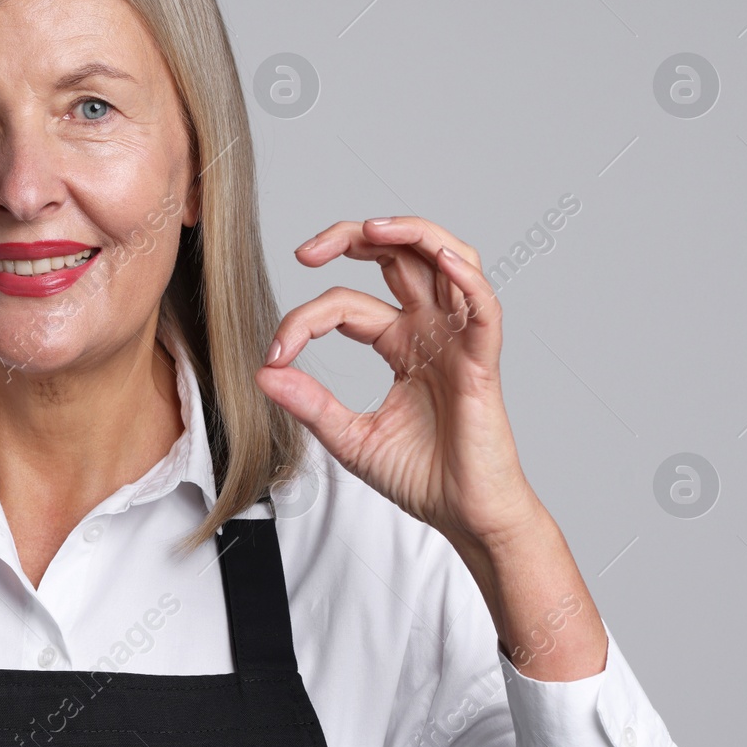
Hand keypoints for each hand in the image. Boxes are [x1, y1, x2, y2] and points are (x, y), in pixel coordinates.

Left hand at [254, 216, 540, 553]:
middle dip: (353, 238)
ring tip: (372, 229)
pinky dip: (466, 276)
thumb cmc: (420, 477)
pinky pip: (483, 307)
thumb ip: (310, 403)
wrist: (465, 517)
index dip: (305, 320)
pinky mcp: (482, 362)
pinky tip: (441, 260)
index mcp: (399, 343)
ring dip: (412, 233)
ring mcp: (458, 340)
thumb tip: (263, 372)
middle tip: (307, 251)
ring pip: (446, 259)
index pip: (345, 304)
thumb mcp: (349, 437)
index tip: (274, 354)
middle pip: (398, 256)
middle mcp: (429, 331)